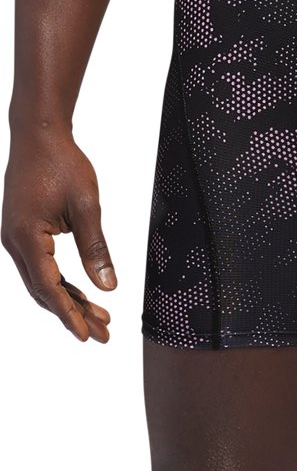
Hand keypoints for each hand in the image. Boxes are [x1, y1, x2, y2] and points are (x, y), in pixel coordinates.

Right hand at [2, 127, 115, 341]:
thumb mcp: (87, 207)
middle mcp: (14, 242)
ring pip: (42, 282)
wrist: (38, 135)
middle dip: (73, 314)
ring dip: (69, 300)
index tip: (88, 335)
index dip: (69, 314)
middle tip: (104, 334)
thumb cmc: (62, 163)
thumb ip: (96, 249)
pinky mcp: (22, 234)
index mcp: (27, 236)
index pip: (48, 287)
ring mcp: (15, 238)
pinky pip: (41, 267)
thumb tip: (108, 287)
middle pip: (44, 291)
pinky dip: (62, 283)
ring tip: (100, 318)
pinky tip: (82, 295)